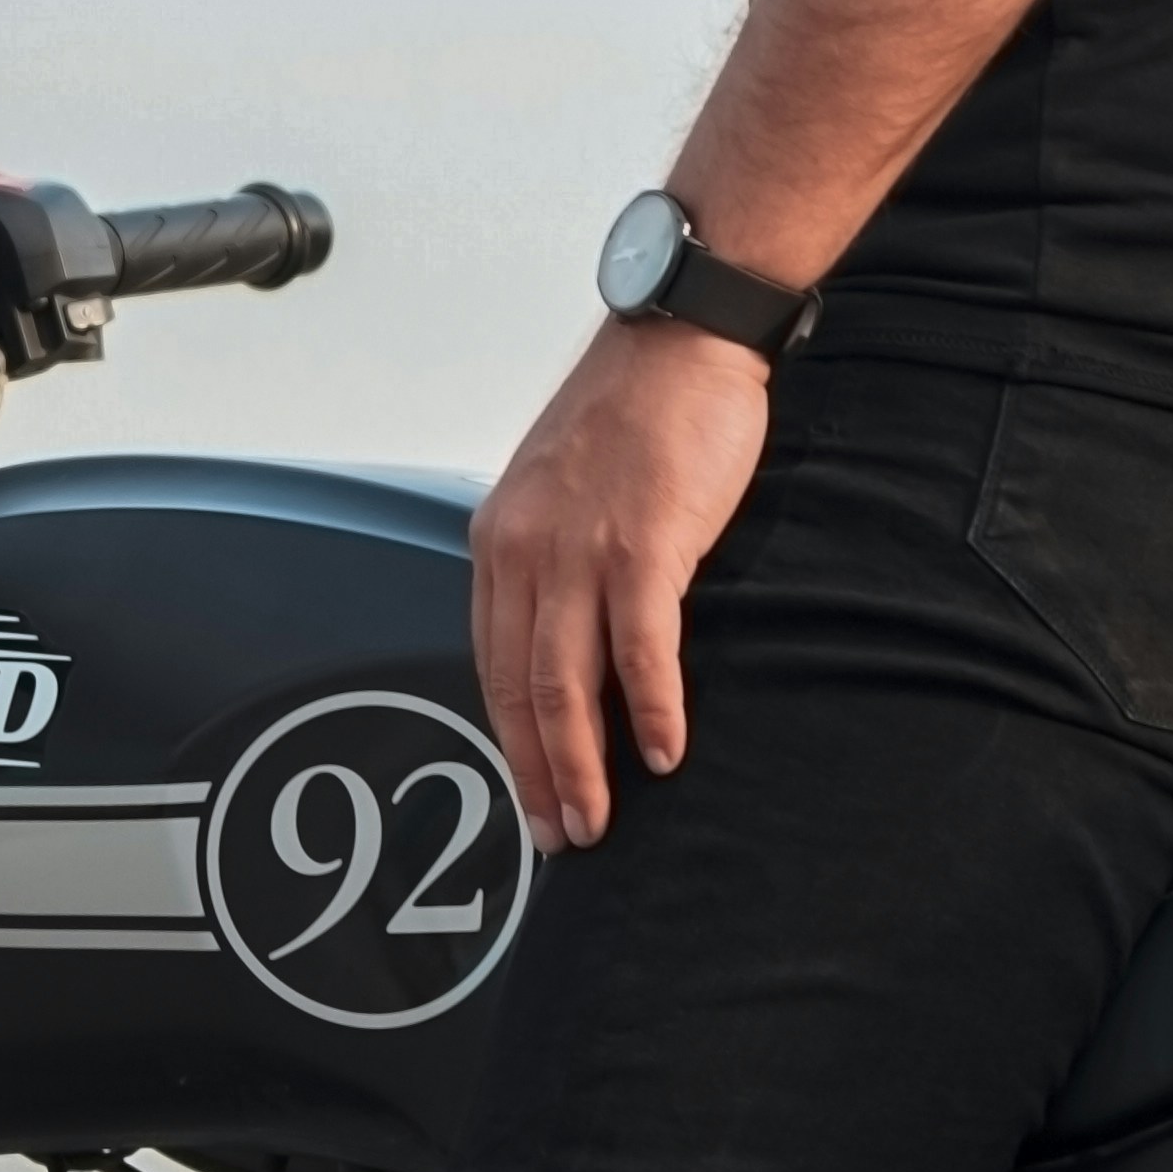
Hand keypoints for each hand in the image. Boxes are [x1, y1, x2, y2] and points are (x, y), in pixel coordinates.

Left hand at [471, 320, 776, 848]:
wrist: (681, 335)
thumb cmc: (634, 406)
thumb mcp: (562, 486)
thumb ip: (553, 557)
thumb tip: (569, 629)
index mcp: (499, 539)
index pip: (491, 664)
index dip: (510, 740)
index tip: (531, 793)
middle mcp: (526, 549)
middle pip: (520, 688)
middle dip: (539, 774)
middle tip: (562, 835)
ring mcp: (581, 549)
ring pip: (566, 685)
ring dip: (583, 764)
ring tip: (602, 818)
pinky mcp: (645, 544)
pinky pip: (641, 650)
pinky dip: (652, 709)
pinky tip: (663, 751)